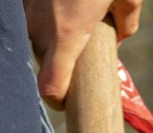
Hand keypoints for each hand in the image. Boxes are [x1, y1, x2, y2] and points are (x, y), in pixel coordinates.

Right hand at [23, 0, 142, 109]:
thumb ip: (126, 21)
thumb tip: (119, 37)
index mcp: (65, 34)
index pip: (50, 88)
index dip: (59, 102)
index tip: (69, 103)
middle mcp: (40, 27)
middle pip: (45, 64)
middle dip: (63, 64)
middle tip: (84, 52)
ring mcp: (26, 12)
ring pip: (36, 41)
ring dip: (52, 41)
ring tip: (74, 21)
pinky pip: (31, 21)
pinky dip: (44, 20)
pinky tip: (60, 6)